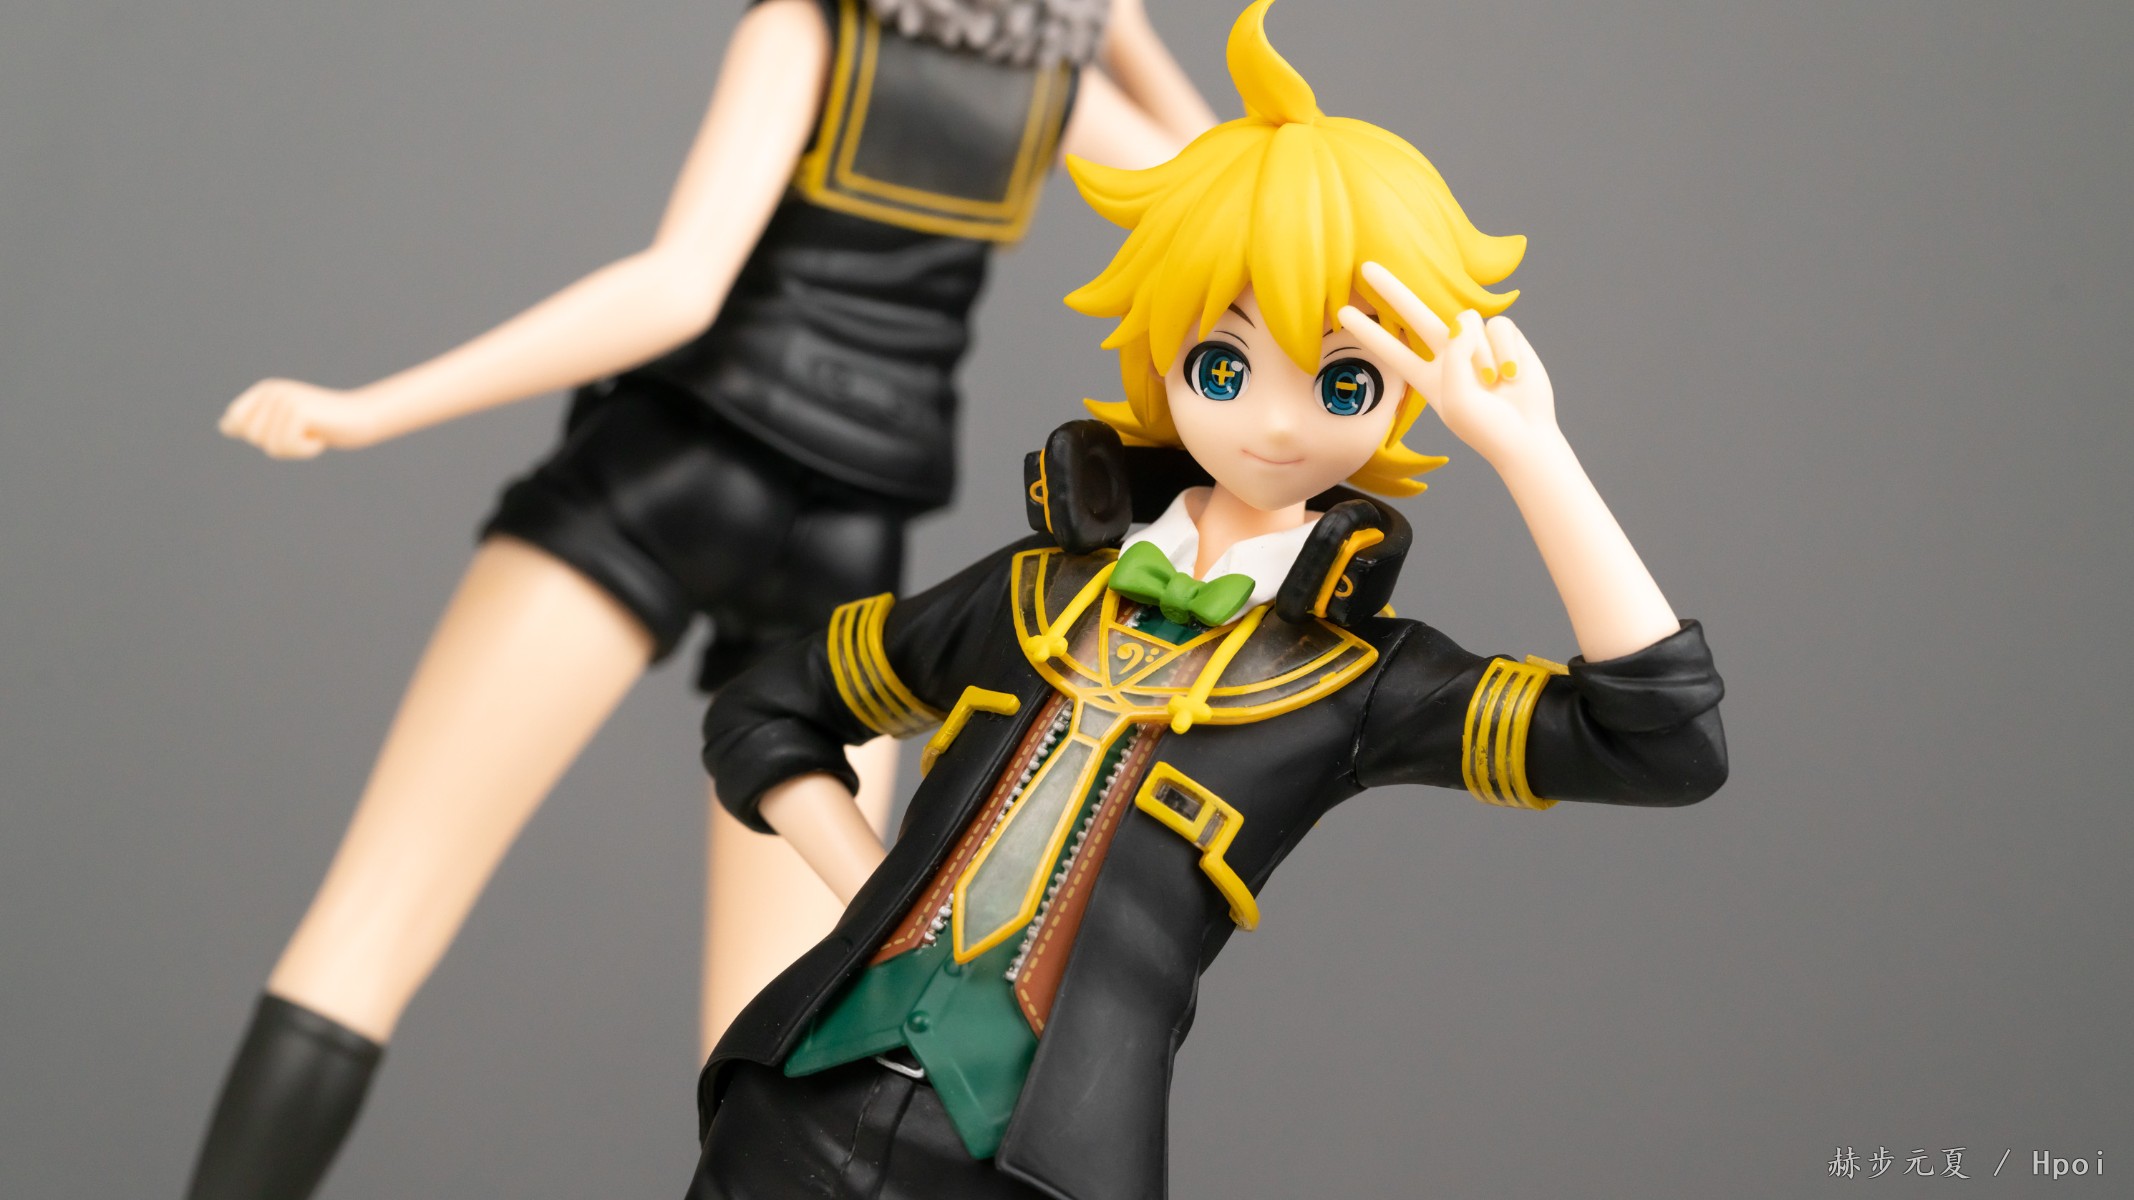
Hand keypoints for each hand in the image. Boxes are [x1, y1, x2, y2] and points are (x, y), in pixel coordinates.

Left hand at [218, 378, 384, 459]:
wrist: (363, 418)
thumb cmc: (326, 424)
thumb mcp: (284, 422)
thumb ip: (254, 422)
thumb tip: (223, 425)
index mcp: (264, 390)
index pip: (235, 422)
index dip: (260, 435)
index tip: (288, 427)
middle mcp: (271, 391)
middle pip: (252, 437)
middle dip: (279, 444)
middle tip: (304, 431)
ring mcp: (284, 400)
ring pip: (270, 446)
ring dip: (295, 449)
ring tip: (313, 433)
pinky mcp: (297, 411)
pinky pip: (285, 446)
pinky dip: (305, 450)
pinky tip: (320, 438)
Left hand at [1338, 261, 1558, 468]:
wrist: (1526, 435)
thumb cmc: (1486, 427)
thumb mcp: (1456, 399)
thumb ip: (1453, 356)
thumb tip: (1465, 322)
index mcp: (1426, 377)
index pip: (1390, 349)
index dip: (1368, 331)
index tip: (1342, 313)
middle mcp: (1447, 355)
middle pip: (1414, 314)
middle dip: (1393, 290)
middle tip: (1366, 267)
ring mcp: (1475, 344)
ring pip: (1468, 322)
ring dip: (1482, 354)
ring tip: (1493, 384)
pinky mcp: (1503, 336)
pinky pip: (1499, 326)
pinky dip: (1506, 350)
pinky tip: (1512, 374)